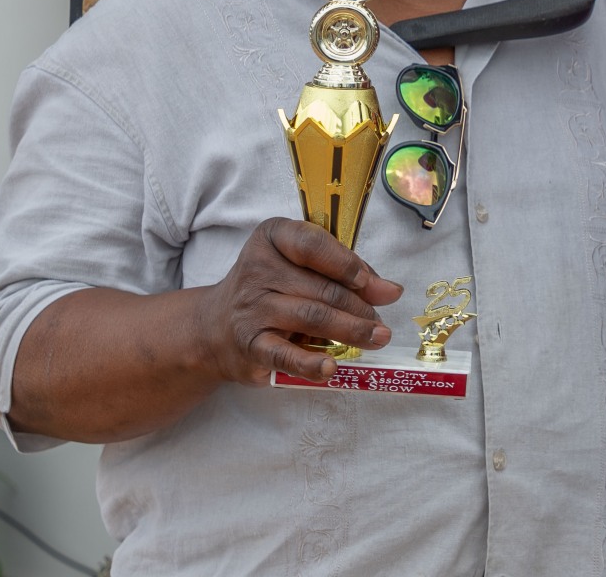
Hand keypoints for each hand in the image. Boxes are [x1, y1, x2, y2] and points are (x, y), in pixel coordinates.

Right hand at [193, 217, 402, 385]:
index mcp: (272, 238)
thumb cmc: (272, 289)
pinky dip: (311, 363)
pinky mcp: (250, 345)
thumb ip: (344, 272)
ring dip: (351, 330)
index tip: (371, 283)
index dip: (346, 264)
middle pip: (320, 287)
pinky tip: (332, 368)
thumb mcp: (302, 267)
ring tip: (377, 339)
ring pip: (311, 317)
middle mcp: (257, 269)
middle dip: (360, 307)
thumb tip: (389, 291)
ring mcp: (252, 308)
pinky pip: (285, 355)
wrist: (215, 328)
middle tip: (383, 324)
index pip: (311, 245)